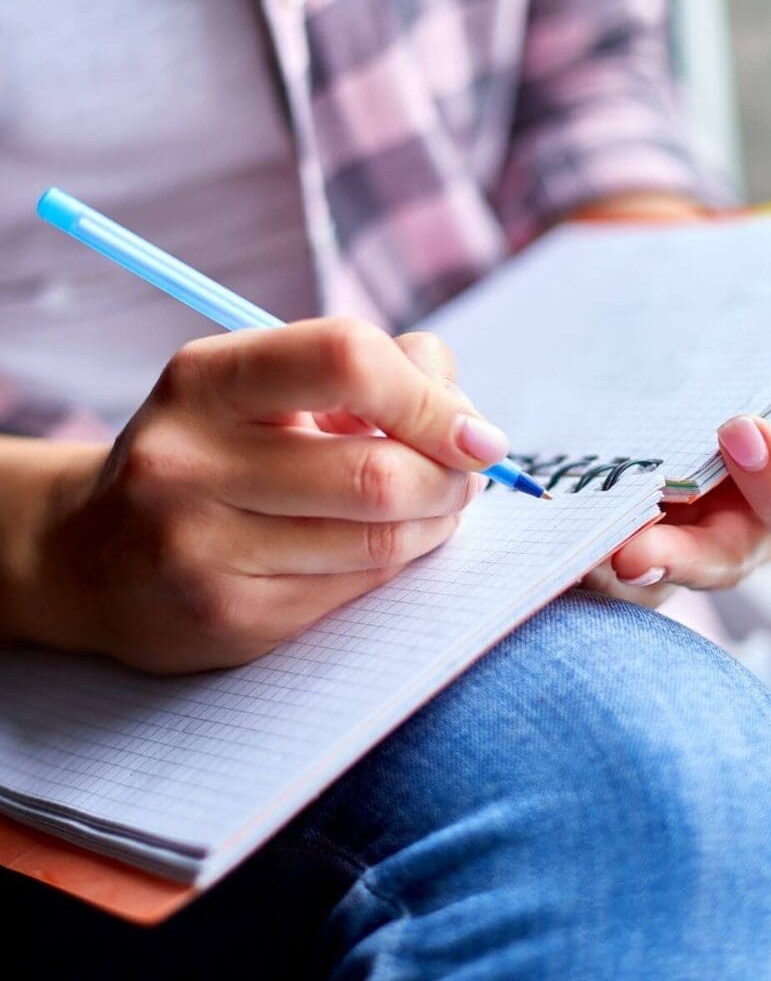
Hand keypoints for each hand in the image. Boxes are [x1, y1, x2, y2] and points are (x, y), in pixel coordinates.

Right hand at [32, 320, 505, 671]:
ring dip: (436, 523)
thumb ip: (367, 372)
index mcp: (203, 380)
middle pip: (378, 472)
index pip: (348, 360)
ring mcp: (203, 550)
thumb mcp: (258, 386)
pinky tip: (384, 546)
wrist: (86, 557)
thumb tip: (465, 412)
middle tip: (464, 475)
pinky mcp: (229, 619)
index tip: (474, 429)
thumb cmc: (206, 454)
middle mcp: (189, 463)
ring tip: (432, 507)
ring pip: (379, 542)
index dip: (433, 396)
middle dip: (450, 476)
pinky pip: (356, 592)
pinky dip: (396, 565)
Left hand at [586, 292, 770, 604]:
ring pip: (641, 579)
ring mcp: (666, 538)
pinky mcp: (601, 534)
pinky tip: (525, 531)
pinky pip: (580, 560)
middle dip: (680, 560)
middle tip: (633, 547)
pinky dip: (556, 550)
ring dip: (606, 572)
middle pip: (717, 570)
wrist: (684, 342)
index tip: (738, 428)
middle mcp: (734, 531)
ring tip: (570, 556)